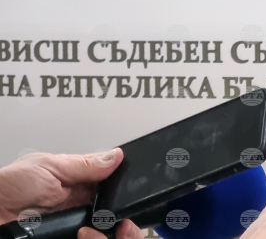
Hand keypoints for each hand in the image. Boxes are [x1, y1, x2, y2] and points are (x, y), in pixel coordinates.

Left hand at [0, 149, 141, 238]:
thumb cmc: (7, 188)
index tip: (131, 188)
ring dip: (109, 225)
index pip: (110, 182)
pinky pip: (90, 238)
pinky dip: (94, 237)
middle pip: (112, 207)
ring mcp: (73, 223)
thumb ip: (83, 164)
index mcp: (76, 180)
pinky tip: (89, 234)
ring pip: (103, 226)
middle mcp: (77, 203)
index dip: (123, 185)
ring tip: (103, 225)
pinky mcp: (66, 236)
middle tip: (118, 213)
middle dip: (119, 210)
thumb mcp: (48, 167)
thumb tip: (116, 155)